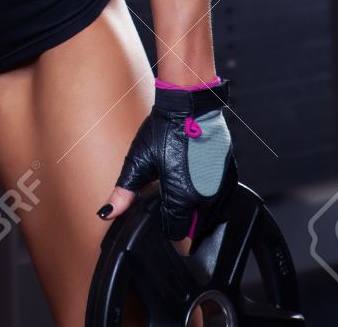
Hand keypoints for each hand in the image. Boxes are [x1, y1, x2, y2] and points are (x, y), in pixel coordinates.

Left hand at [97, 77, 237, 243]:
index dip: (166, 224)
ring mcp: (221, 187)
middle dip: (183, 218)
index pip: (176, 232)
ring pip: (211, 216)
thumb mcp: (138, 160)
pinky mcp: (231, 176)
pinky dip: (211, 196)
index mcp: (182, 197)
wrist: (189, 105)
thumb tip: (106, 213)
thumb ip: (124, 192)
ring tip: (184, 189)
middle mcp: (206, 197)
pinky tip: (198, 180)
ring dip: (199, 210)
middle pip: (195, 227)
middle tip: (170, 196)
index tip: (161, 211)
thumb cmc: (163, 130)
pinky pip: (223, 199)